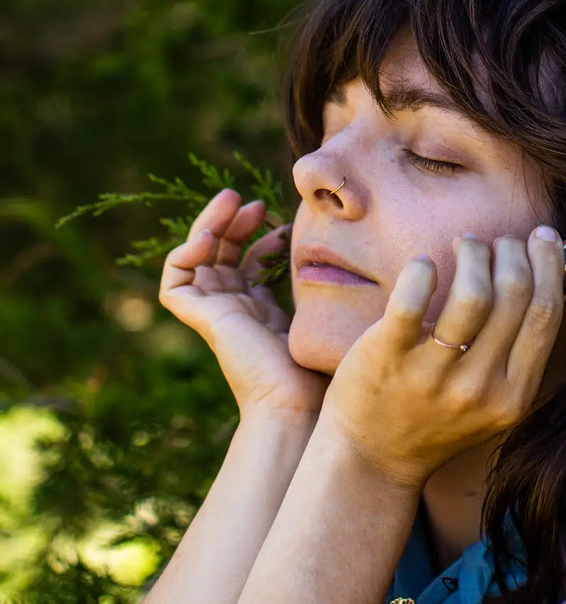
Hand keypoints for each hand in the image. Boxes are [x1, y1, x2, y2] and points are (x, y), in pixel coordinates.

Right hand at [160, 188, 327, 418]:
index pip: (250, 265)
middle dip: (235, 223)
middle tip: (253, 201)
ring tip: (231, 200)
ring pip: (197, 259)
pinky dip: (184, 253)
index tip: (285, 223)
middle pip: (223, 255)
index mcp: (261, 313)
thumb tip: (353, 259)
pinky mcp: (202, 318)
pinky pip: (175, 280)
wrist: (299, 402)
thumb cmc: (322, 369)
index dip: (262, 238)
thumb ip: (328, 288)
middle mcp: (235, 311)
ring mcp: (216, 314)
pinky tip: (209, 237)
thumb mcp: (326, 315)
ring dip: (210, 225)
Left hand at [322, 227, 564, 486]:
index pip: (545, 315)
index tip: (544, 236)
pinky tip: (424, 266)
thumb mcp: (495, 398)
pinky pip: (411, 301)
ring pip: (472, 293)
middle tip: (498, 243)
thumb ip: (520, 350)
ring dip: (474, 252)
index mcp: (514, 395)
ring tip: (466, 245)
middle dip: (511, 250)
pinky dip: (422, 271)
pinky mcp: (387, 358)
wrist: (373, 456)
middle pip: (514, 294)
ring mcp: (432, 375)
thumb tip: (547, 276)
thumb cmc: (438, 413)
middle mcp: (478, 388)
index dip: (550, 264)